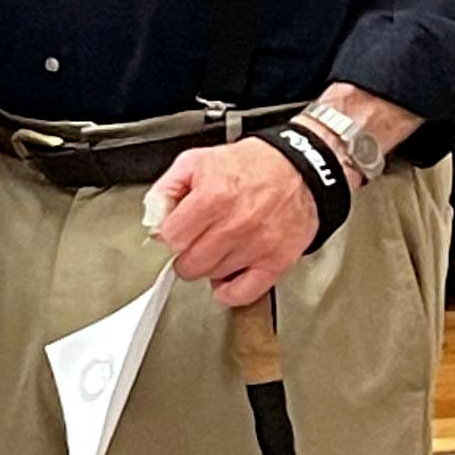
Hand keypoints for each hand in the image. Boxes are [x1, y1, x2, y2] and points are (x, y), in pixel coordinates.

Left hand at [146, 136, 317, 307]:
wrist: (301, 168)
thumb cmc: (252, 165)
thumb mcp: (197, 161)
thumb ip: (166, 188)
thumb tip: (154, 215)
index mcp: (213, 197)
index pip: (171, 239)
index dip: (170, 235)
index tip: (177, 231)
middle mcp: (236, 224)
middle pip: (190, 263)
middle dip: (186, 254)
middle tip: (195, 241)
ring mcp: (257, 245)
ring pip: (212, 276)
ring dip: (210, 266)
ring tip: (218, 247)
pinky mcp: (277, 260)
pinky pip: (243, 293)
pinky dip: (230, 291)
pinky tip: (227, 275)